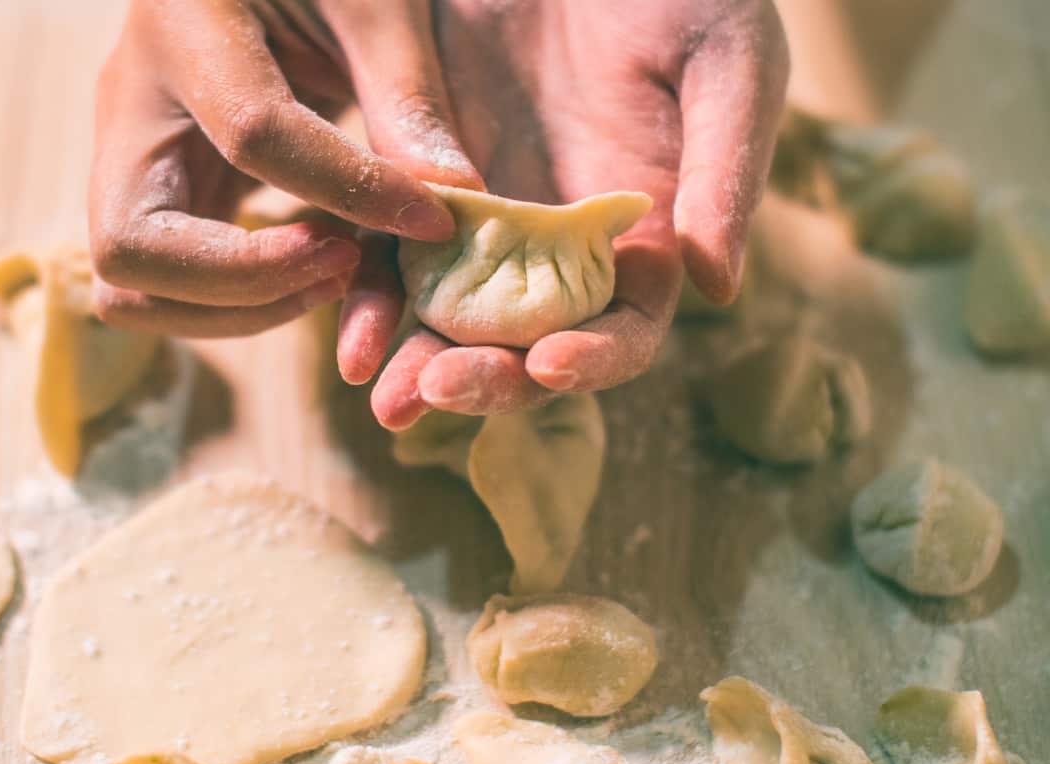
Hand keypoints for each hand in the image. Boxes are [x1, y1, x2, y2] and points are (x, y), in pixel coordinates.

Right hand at [88, 0, 482, 336]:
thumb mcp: (377, 3)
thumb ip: (408, 95)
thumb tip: (455, 199)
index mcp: (185, 22)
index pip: (253, 136)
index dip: (350, 192)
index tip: (432, 219)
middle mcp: (130, 101)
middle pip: (129, 246)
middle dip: (244, 283)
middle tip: (344, 262)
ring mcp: (128, 155)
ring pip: (130, 288)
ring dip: (236, 309)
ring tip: (336, 273)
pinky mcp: (154, 191)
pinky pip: (165, 284)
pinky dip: (238, 301)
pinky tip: (314, 262)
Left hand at [336, 0, 789, 427]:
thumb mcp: (727, 62)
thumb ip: (725, 169)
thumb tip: (719, 286)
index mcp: (643, 238)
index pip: (623, 331)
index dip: (593, 360)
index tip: (549, 364)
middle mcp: (565, 249)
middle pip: (527, 343)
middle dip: (485, 377)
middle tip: (431, 392)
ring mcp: (495, 220)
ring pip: (453, 313)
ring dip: (415, 355)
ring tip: (376, 385)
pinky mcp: (433, 180)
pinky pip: (398, 245)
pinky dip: (375, 283)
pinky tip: (345, 314)